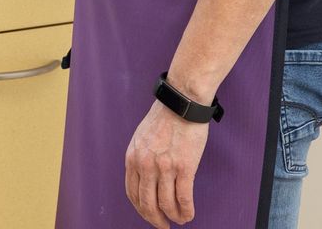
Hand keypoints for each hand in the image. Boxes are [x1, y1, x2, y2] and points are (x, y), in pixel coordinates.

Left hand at [124, 98, 210, 226]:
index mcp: (133, 158)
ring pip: (166, 204)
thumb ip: (140, 158)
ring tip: (179, 220)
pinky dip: (186, 211)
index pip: (132, 193)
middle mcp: (145, 165)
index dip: (141, 210)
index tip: (149, 216)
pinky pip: (184, 198)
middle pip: (147, 203)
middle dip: (155, 219)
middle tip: (162, 226)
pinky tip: (189, 215)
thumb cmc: (164, 119)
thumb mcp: (141, 138)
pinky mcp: (184, 168)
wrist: (181, 104)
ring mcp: (164, 167)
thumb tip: (145, 180)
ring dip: (173, 217)